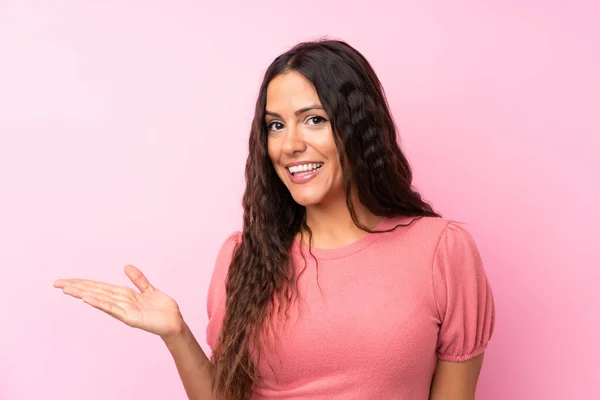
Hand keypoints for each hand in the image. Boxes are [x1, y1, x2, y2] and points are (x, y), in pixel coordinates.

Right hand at [54, 265, 183, 341]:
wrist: (175, 322)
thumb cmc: (162, 309)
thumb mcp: (149, 290)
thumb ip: (138, 279)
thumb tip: (126, 266)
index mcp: (124, 295)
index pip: (99, 286)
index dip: (83, 282)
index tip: (66, 280)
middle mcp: (120, 302)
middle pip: (94, 292)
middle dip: (76, 287)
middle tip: (57, 283)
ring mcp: (123, 310)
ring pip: (99, 299)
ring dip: (83, 294)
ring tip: (67, 289)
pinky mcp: (130, 317)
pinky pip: (112, 309)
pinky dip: (100, 303)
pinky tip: (88, 299)